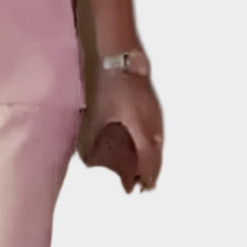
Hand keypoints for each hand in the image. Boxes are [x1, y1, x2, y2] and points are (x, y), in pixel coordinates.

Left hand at [75, 71, 163, 193]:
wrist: (122, 56)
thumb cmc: (110, 85)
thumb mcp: (98, 113)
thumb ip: (93, 138)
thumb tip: (88, 159)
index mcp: (142, 128)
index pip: (148, 160)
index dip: (144, 176)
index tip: (137, 190)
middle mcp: (154, 123)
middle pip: (157, 154)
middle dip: (151, 172)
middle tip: (142, 186)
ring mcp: (156, 113)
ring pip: (158, 143)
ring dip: (153, 158)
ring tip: (144, 171)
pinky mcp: (153, 105)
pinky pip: (157, 132)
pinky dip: (153, 145)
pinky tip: (144, 146)